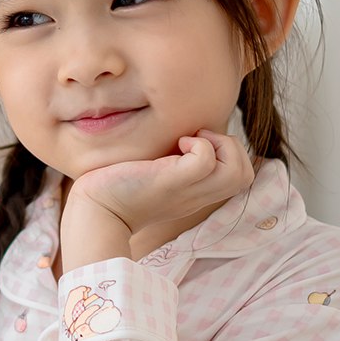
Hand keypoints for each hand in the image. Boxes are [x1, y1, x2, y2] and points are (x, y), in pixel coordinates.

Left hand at [67, 129, 256, 239]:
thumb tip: (182, 131)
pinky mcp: (171, 182)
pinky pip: (206, 160)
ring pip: (237, 170)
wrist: (94, 210)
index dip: (229, 153)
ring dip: (221, 145)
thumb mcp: (154, 172)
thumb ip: (173, 159)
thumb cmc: (116, 188)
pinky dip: (198, 144)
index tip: (196, 144)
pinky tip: (174, 145)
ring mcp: (187, 190)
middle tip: (197, 140)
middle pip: (245, 175)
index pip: (239, 177)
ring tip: (190, 141)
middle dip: (231, 147)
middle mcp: (197, 195)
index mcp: (196, 193)